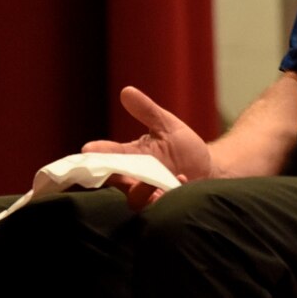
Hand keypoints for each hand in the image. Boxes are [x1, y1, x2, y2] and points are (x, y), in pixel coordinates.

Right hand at [82, 85, 212, 208]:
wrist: (209, 168)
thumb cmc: (182, 147)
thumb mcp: (166, 125)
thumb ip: (147, 111)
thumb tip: (126, 90)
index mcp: (130, 158)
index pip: (108, 156)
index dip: (98, 153)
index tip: (88, 148)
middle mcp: (134, 179)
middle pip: (113, 180)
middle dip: (110, 175)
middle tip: (111, 169)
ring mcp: (148, 195)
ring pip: (135, 198)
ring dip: (144, 188)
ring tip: (159, 177)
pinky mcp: (164, 206)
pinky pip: (158, 207)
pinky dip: (166, 194)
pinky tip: (181, 179)